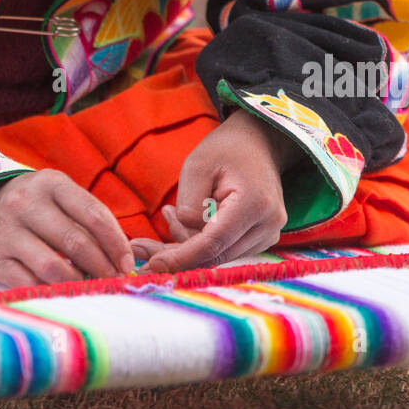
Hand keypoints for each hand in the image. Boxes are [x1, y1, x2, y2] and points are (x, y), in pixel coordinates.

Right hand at [0, 169, 135, 287]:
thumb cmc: (36, 203)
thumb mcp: (60, 195)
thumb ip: (89, 217)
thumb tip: (121, 257)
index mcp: (50, 183)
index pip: (93, 214)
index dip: (116, 242)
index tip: (127, 261)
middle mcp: (25, 203)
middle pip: (76, 242)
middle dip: (102, 266)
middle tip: (113, 279)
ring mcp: (6, 232)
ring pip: (54, 267)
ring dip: (79, 281)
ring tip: (90, 284)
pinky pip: (31, 284)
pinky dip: (53, 290)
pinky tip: (63, 288)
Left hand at [130, 109, 292, 274]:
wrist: (257, 144)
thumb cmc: (225, 150)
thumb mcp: (197, 166)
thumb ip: (189, 205)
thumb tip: (184, 238)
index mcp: (254, 203)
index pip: (214, 243)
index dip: (182, 258)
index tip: (154, 265)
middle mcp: (267, 225)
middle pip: (215, 254)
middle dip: (177, 253)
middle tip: (140, 246)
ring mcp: (268, 235)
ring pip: (218, 256)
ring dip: (187, 244)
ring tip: (170, 213)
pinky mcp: (262, 240)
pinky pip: (225, 251)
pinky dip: (200, 243)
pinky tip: (185, 220)